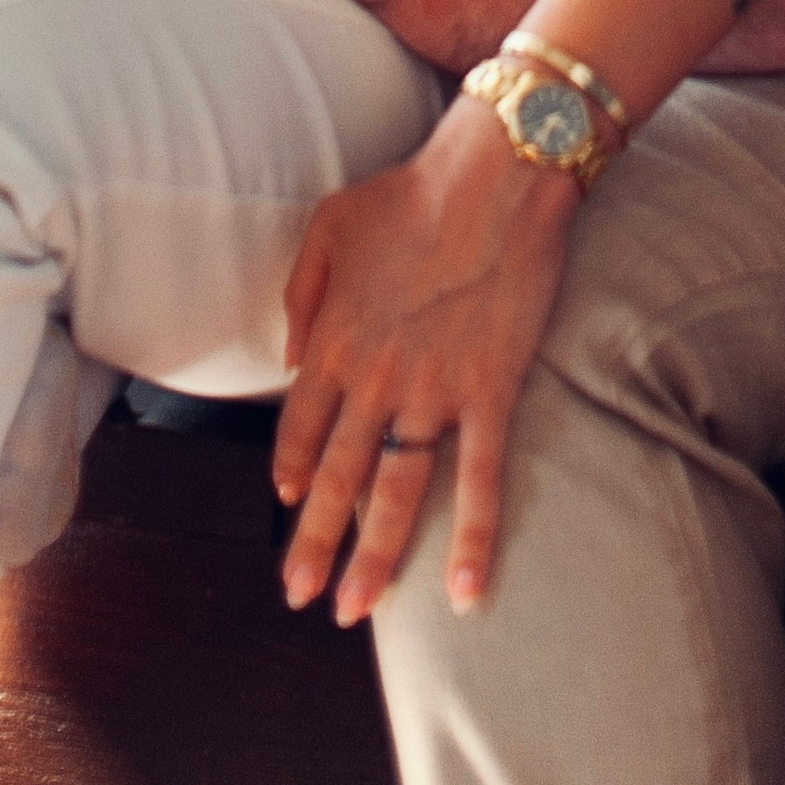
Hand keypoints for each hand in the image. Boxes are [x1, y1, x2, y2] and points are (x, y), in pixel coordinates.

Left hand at [272, 100, 578, 622]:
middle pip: (339, 476)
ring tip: (356, 610)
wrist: (495, 174)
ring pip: (396, 492)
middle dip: (315, 544)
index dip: (292, 471)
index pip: (300, 427)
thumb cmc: (410, 190)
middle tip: (301, 597)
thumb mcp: (328, 224)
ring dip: (375, 557)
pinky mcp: (490, 390)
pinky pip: (480, 477)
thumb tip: (290, 358)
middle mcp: (377, 378)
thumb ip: (302, 295)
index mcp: (336, 340)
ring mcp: (434, 390)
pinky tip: (463, 591)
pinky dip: (473, 538)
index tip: (289, 504)